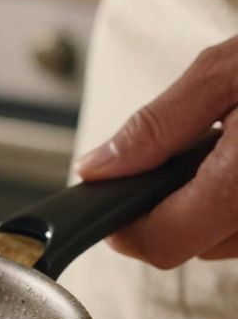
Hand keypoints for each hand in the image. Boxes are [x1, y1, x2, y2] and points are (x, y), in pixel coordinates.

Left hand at [75, 34, 237, 267]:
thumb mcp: (225, 72)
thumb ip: (157, 126)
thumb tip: (96, 167)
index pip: (162, 242)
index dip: (125, 228)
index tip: (110, 202)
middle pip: (196, 246)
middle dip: (174, 208)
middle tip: (184, 154)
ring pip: (228, 240)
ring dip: (212, 206)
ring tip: (226, 148)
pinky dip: (237, 202)